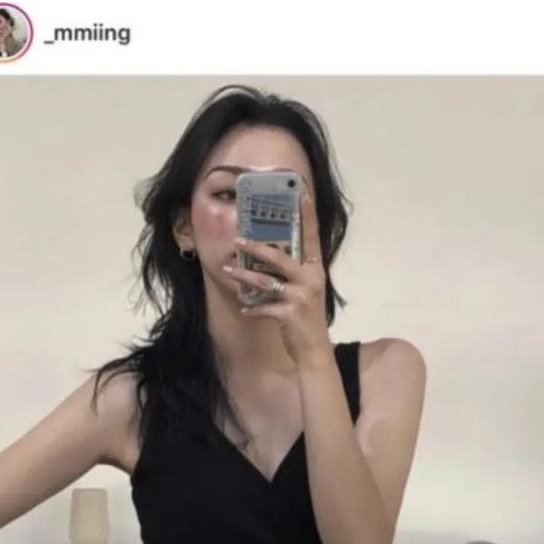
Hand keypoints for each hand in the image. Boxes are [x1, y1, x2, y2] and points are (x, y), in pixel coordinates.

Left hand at [223, 187, 331, 363]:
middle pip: (280, 257)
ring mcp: (301, 296)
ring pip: (266, 281)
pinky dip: (252, 309)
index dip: (307, 215)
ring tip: (227, 270)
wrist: (314, 350)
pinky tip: (244, 309)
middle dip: (257, 248)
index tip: (302, 193)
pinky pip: (263, 307)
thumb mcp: (305, 292)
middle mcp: (311, 279)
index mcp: (316, 270)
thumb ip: (292, 275)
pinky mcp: (289, 313)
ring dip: (244, 276)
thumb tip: (268, 259)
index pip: (312, 237)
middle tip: (238, 239)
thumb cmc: (307, 319)